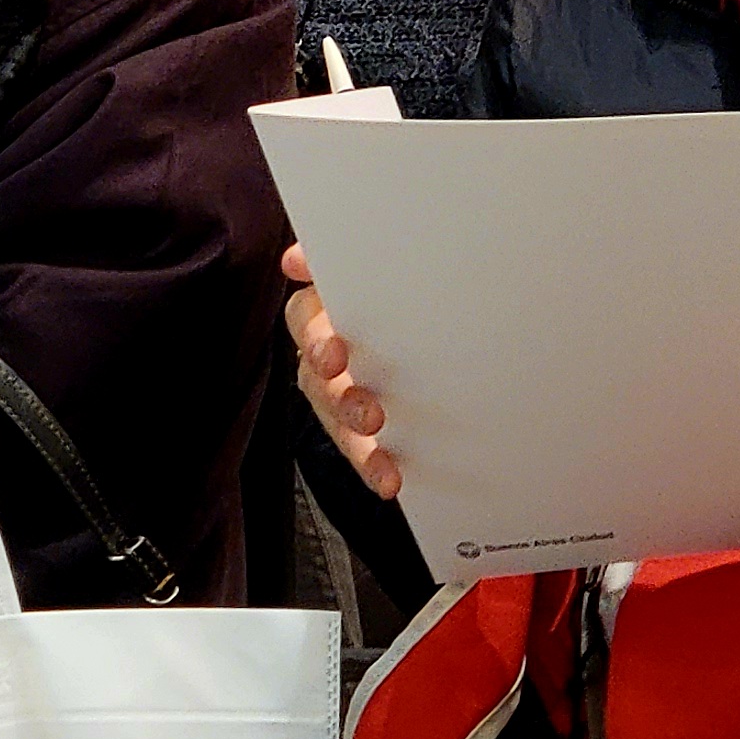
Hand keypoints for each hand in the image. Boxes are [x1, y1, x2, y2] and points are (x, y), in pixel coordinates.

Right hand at [282, 243, 400, 500]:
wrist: (442, 315)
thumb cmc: (399, 290)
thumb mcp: (386, 269)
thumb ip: (345, 263)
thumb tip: (297, 259)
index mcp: (326, 307)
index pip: (305, 317)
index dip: (315, 337)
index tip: (334, 356)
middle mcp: (324, 350)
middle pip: (316, 374)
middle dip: (339, 395)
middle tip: (367, 413)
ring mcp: (338, 391)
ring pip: (334, 416)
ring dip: (354, 437)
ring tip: (379, 452)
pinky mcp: (357, 426)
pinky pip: (357, 449)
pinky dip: (371, 465)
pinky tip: (388, 478)